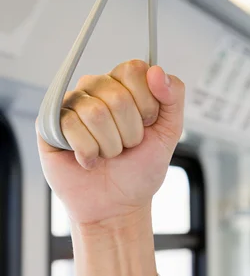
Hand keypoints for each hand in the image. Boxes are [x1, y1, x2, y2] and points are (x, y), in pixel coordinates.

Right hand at [37, 60, 184, 275]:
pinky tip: (89, 159)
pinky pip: (71, 125)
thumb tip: (157, 71)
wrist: (117, 205)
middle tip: (126, 145)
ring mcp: (72, 104)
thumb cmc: (140, 169)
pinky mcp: (50, 124)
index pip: (133, 70)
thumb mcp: (169, 132)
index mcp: (124, 84)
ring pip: (94, 112)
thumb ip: (174, 97)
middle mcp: (96, 88)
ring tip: (108, 153)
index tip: (147, 124)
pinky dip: (88, 152)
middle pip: (117, 94)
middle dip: (130, 131)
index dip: (146, 103)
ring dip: (109, 145)